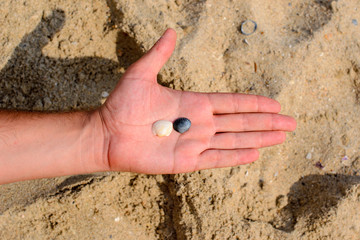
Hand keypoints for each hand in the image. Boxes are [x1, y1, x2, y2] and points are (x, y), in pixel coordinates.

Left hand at [96, 29, 295, 173]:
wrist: (107, 134)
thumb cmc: (122, 105)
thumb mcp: (141, 74)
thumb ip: (159, 54)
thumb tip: (171, 31)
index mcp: (193, 103)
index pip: (231, 103)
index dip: (254, 104)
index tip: (275, 103)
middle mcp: (199, 123)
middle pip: (241, 122)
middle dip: (266, 122)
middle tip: (291, 123)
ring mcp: (194, 143)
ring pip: (234, 140)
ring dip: (259, 138)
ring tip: (281, 137)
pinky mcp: (186, 162)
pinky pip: (216, 159)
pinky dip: (235, 157)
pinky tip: (255, 153)